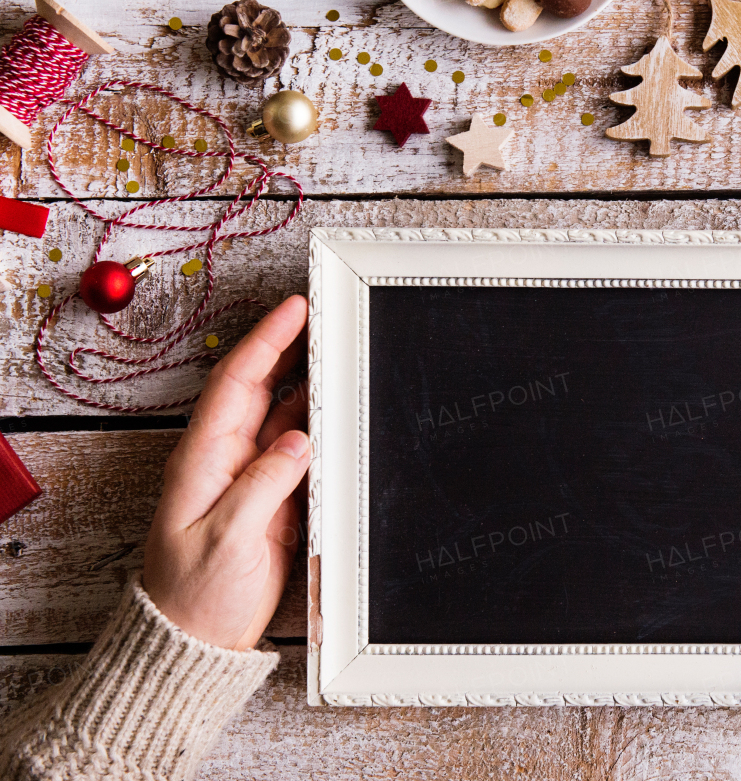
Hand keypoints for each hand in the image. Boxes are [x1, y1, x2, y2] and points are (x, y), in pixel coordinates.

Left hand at [143, 295, 309, 649]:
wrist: (197, 639)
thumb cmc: (195, 594)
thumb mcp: (227, 538)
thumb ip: (263, 485)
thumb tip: (299, 440)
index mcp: (203, 460)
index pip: (237, 384)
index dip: (266, 341)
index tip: (295, 310)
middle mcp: (225, 460)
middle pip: (259, 388)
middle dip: (288, 348)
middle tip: (322, 317)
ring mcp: (249, 478)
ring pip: (283, 416)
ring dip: (308, 385)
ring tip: (338, 353)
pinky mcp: (272, 501)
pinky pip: (300, 452)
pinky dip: (320, 426)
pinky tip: (338, 410)